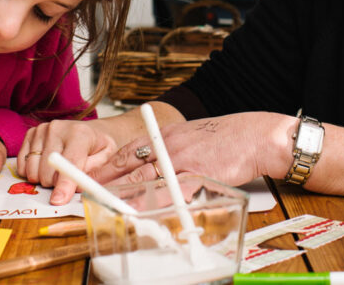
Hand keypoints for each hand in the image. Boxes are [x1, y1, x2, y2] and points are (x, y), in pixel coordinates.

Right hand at [17, 119, 117, 203]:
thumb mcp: (105, 159)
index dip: (64, 184)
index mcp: (80, 133)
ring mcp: (41, 130)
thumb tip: (74, 189)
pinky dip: (31, 172)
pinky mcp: (30, 134)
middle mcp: (57, 128)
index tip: (58, 201)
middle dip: (55, 184)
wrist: (92, 131)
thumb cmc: (100, 147)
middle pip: (47, 170)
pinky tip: (43, 167)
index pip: (70, 162)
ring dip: (43, 179)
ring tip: (57, 172)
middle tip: (66, 179)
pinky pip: (22, 165)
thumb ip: (91, 173)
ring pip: (32, 170)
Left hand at [93, 112, 293, 187]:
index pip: (129, 150)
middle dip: (106, 179)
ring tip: (105, 204)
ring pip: (145, 179)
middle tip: (87, 191)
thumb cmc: (227, 138)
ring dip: (123, 193)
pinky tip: (142, 210)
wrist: (256, 135)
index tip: (92, 175)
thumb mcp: (192, 136)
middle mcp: (169, 144)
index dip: (108, 165)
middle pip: (130, 164)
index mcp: (166, 134)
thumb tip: (155, 166)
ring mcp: (182, 160)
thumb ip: (172, 149)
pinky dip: (154, 202)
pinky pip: (170, 191)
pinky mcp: (198, 174)